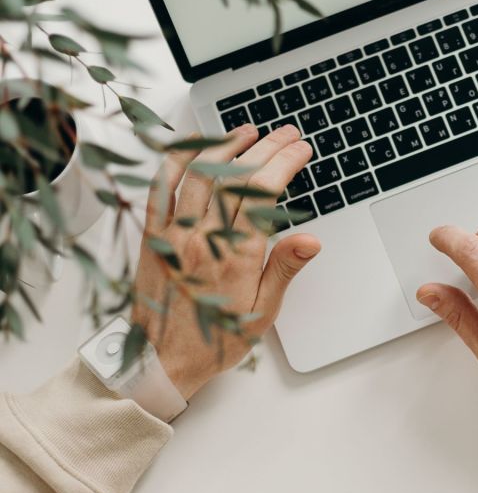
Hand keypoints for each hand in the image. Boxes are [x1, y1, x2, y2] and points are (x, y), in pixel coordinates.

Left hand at [132, 124, 319, 398]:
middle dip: (266, 148)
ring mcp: (174, 234)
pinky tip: (194, 146)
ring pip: (200, 174)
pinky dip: (176, 160)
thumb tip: (310, 240)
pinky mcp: (152, 235)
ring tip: (248, 131)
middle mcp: (203, 239)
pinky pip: (160, 188)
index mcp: (235, 257)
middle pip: (236, 177)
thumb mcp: (261, 313)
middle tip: (286, 134)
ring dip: (227, 146)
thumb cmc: (214, 340)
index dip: (285, 164)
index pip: (264, 194)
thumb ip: (284, 270)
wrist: (160, 361)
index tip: (300, 150)